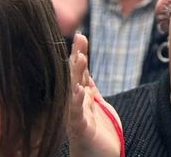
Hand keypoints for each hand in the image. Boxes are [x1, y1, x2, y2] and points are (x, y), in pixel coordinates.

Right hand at [67, 34, 122, 156]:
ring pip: (74, 92)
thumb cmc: (96, 134)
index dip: (80, 54)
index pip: (80, 72)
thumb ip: (89, 88)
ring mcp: (76, 117)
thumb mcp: (96, 105)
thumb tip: (84, 70)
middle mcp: (76, 105)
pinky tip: (77, 90)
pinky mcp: (80, 130)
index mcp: (81, 98)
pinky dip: (76, 102)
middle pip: (75, 77)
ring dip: (76, 75)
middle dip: (77, 57)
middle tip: (79, 37)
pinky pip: (76, 115)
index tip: (81, 35)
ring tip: (79, 57)